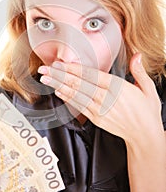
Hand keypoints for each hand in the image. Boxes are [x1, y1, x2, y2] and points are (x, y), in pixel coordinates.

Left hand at [38, 53, 162, 145]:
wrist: (145, 136)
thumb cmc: (146, 112)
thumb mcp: (148, 89)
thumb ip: (139, 71)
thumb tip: (137, 55)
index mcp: (118, 87)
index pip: (91, 74)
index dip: (73, 68)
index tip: (60, 63)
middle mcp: (106, 98)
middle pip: (79, 83)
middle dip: (59, 75)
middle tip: (44, 69)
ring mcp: (100, 109)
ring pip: (76, 94)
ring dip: (59, 86)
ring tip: (46, 79)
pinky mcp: (96, 119)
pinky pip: (79, 106)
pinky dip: (68, 98)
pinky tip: (59, 92)